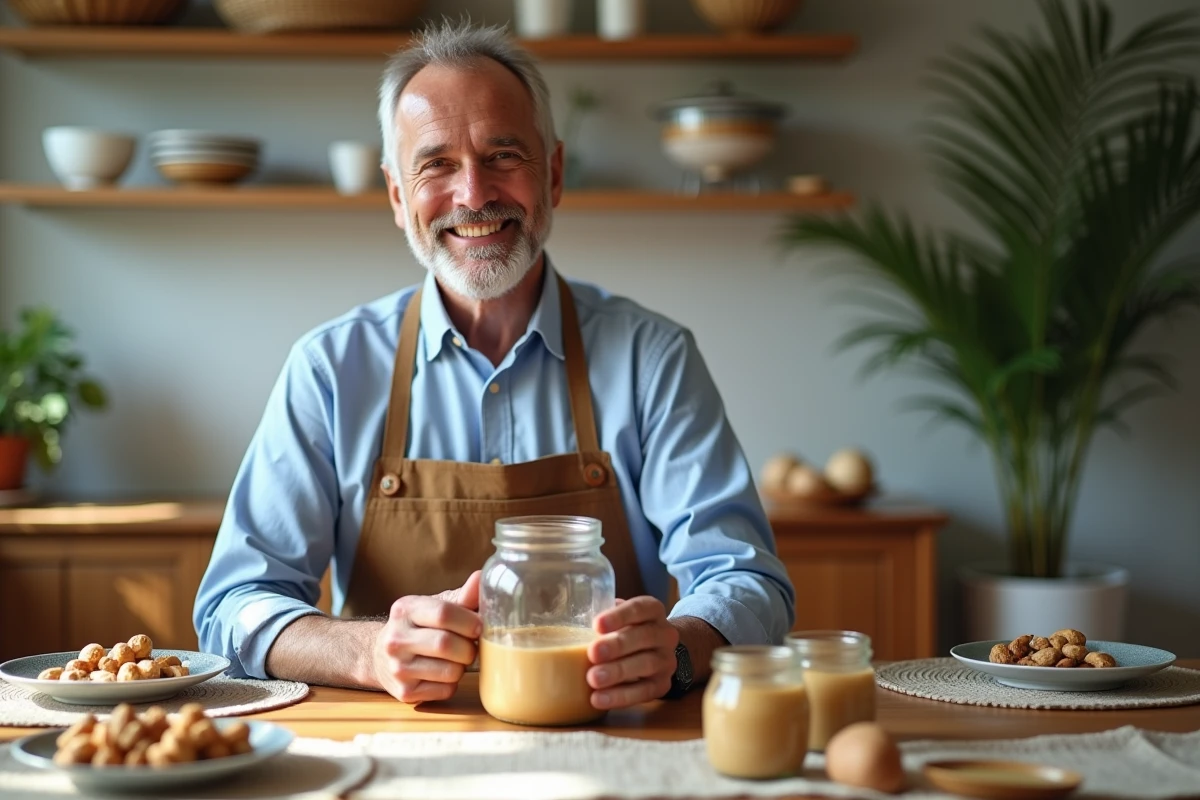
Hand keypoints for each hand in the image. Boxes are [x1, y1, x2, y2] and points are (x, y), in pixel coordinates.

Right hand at [372, 571, 481, 703]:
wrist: (381, 656)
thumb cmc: (419, 627)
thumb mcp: (435, 606)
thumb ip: (462, 596)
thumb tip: (482, 576)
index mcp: (405, 610)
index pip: (443, 613)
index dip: (469, 621)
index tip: (480, 626)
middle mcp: (396, 639)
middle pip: (447, 644)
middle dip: (469, 647)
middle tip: (471, 646)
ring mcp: (397, 668)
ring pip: (450, 671)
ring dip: (463, 667)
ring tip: (456, 659)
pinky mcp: (405, 693)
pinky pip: (446, 690)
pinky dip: (453, 683)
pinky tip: (443, 673)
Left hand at [586, 597, 678, 709]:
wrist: (655, 652)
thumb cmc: (626, 631)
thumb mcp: (617, 618)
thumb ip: (602, 618)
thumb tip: (568, 620)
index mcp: (652, 610)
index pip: (640, 608)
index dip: (620, 616)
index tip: (597, 625)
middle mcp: (665, 634)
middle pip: (644, 636)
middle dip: (617, 645)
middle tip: (593, 653)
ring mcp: (667, 660)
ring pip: (646, 664)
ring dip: (618, 672)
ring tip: (593, 679)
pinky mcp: (663, 685)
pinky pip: (644, 692)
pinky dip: (620, 696)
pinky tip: (599, 699)